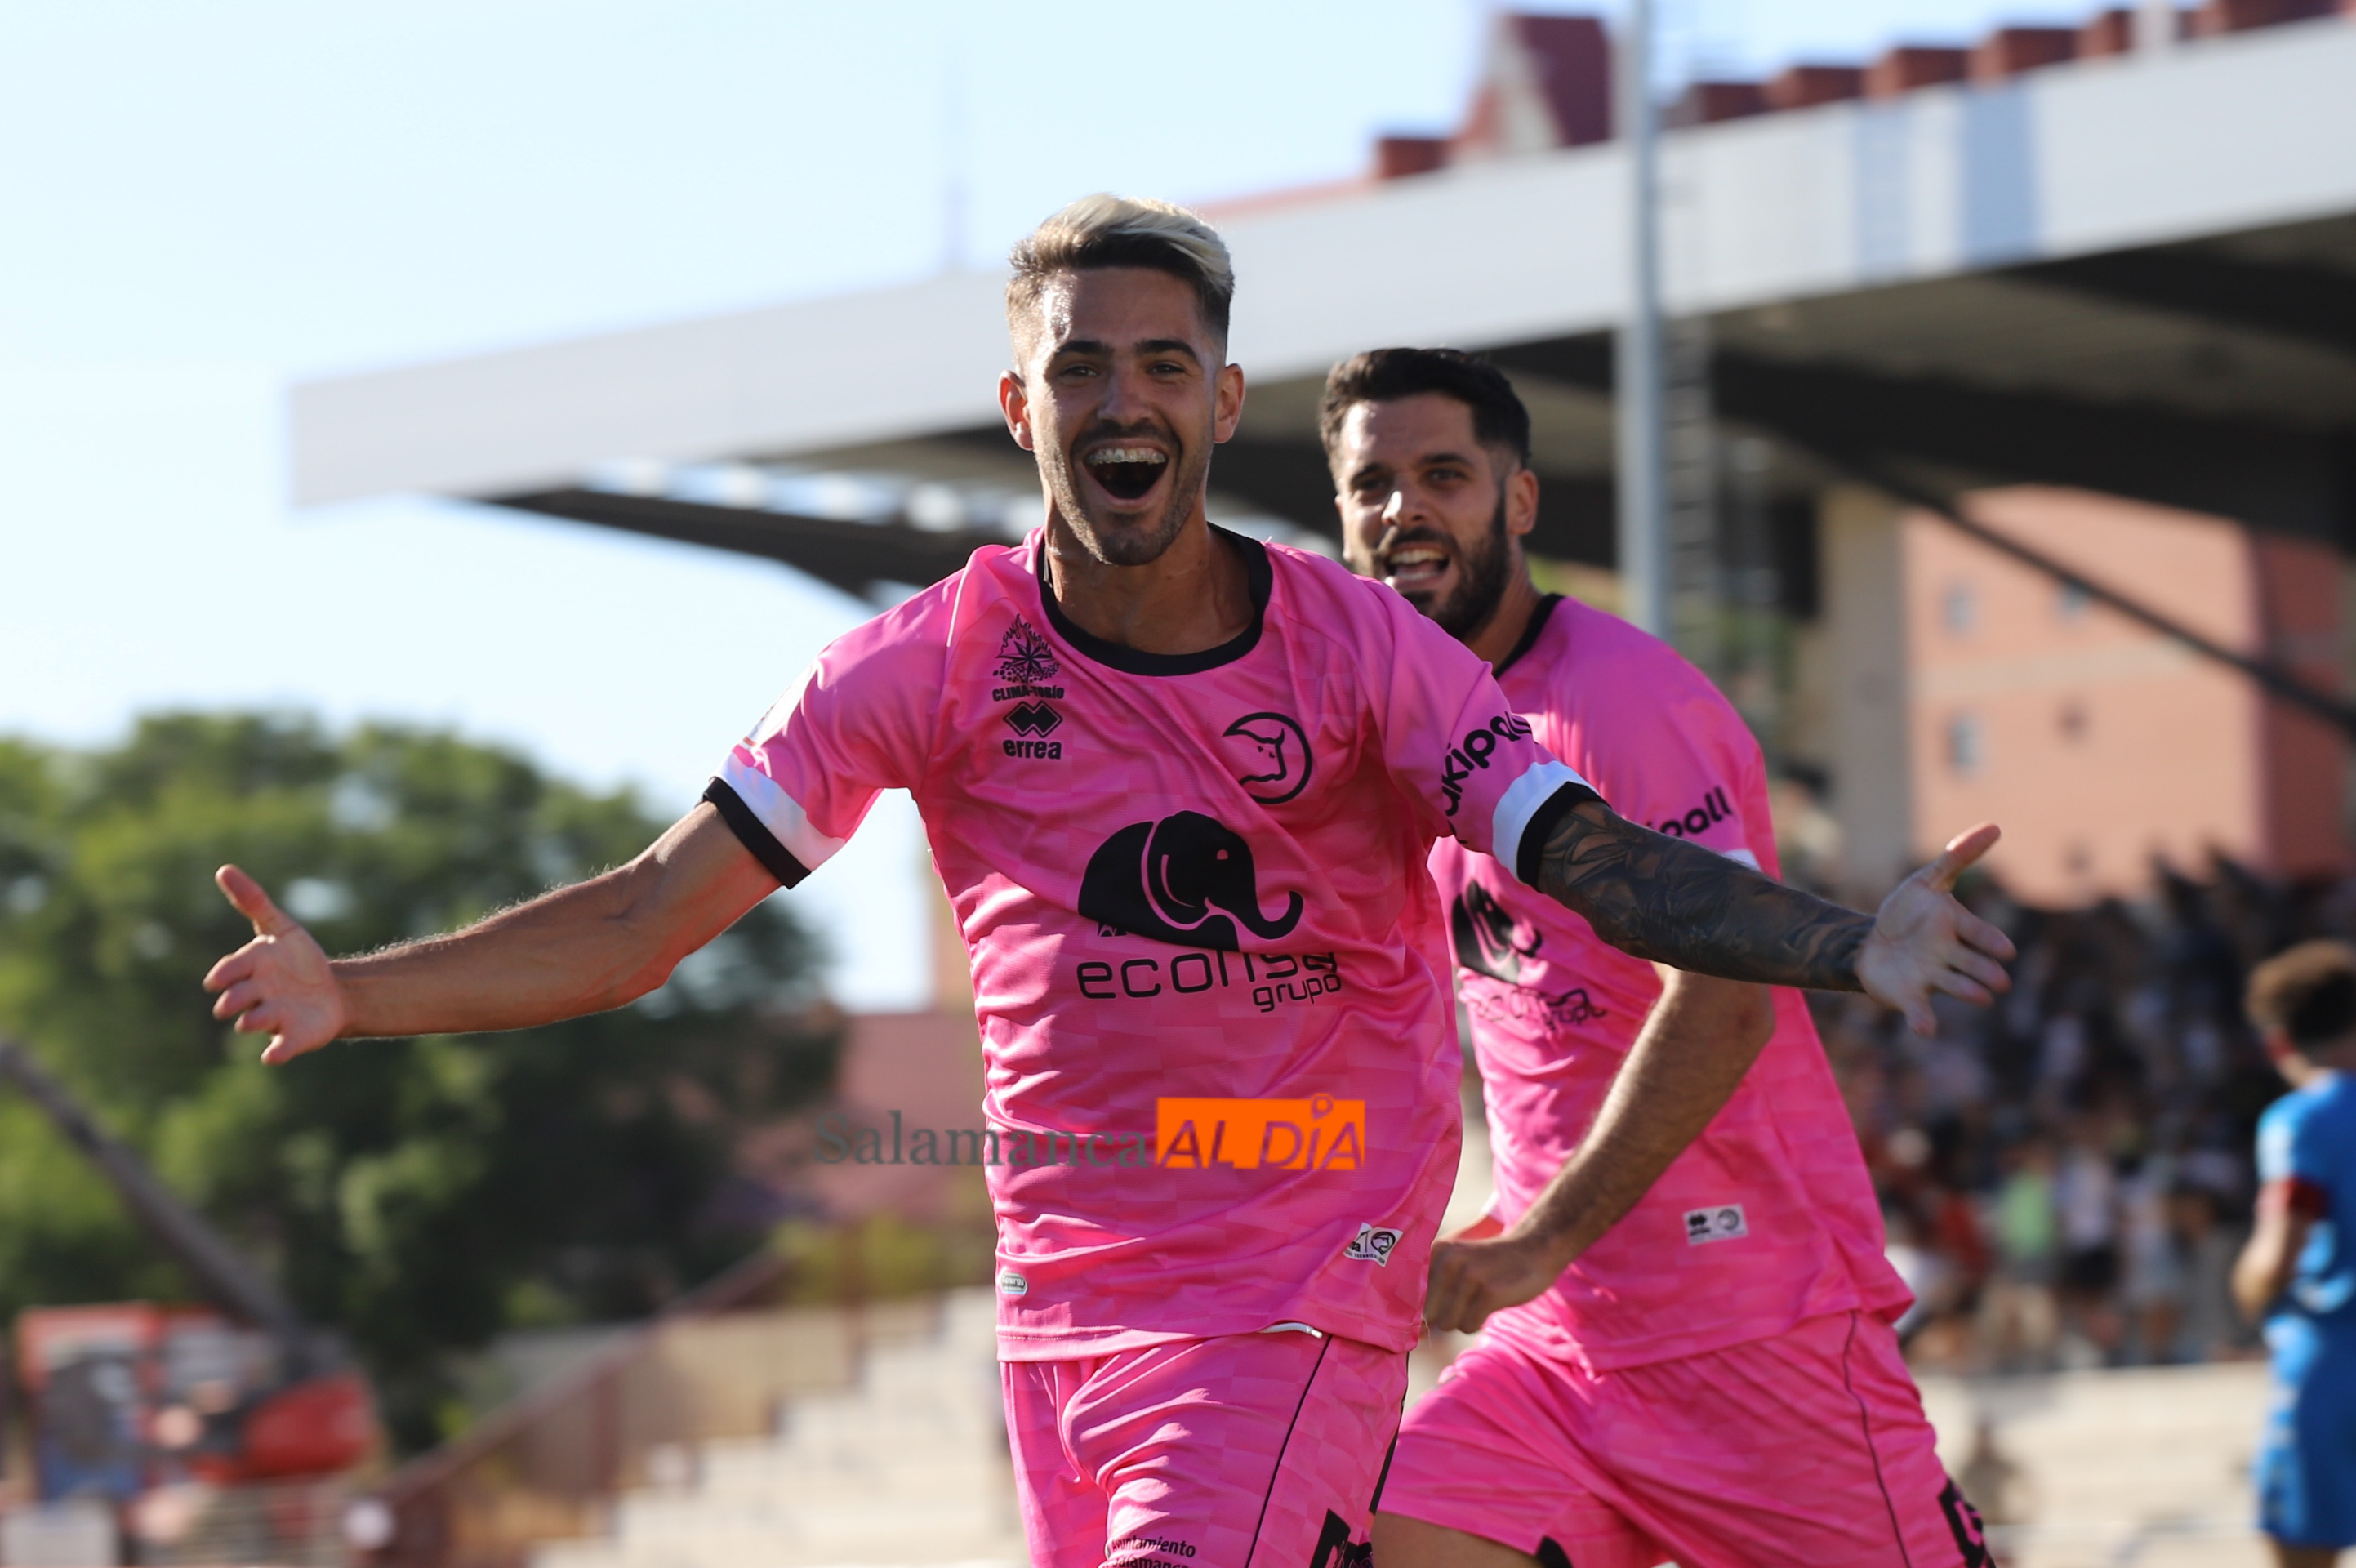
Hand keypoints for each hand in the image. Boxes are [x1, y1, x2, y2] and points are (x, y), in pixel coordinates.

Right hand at [203, 865, 346, 1063]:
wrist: (331, 989)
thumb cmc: (297, 959)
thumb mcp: (280, 927)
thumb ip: (253, 901)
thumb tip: (223, 869)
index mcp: (249, 970)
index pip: (230, 972)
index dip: (224, 975)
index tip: (219, 978)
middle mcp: (256, 996)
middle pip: (237, 1000)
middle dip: (234, 1000)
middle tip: (232, 1003)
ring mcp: (273, 1018)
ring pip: (255, 1022)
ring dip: (253, 1021)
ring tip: (252, 1021)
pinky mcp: (293, 1037)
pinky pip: (281, 1049)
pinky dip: (276, 1053)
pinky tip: (273, 1055)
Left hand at [1423, 1228, 1563, 1334]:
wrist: (1535, 1248)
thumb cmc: (1490, 1263)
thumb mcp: (1457, 1263)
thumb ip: (1433, 1291)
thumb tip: (1417, 1333)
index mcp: (1437, 1251)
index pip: (1411, 1296)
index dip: (1420, 1312)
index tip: (1430, 1313)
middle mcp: (1448, 1261)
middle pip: (1428, 1314)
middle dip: (1444, 1317)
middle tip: (1466, 1302)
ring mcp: (1469, 1276)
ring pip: (1447, 1323)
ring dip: (1463, 1319)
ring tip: (1479, 1300)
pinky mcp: (1489, 1293)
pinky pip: (1468, 1326)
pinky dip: (1478, 1322)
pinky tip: (1490, 1304)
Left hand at [1855, 824, 2014, 1036]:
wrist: (1872, 940)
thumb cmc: (1907, 912)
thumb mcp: (1927, 881)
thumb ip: (1957, 857)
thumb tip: (1994, 826)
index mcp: (1957, 928)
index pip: (1979, 934)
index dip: (1991, 942)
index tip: (2005, 950)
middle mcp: (1951, 956)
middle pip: (1973, 965)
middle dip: (1986, 972)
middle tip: (1999, 982)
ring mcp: (1932, 977)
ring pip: (1955, 987)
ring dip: (1967, 992)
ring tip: (1981, 998)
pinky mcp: (1910, 995)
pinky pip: (1920, 1011)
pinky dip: (1924, 1020)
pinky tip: (1925, 1029)